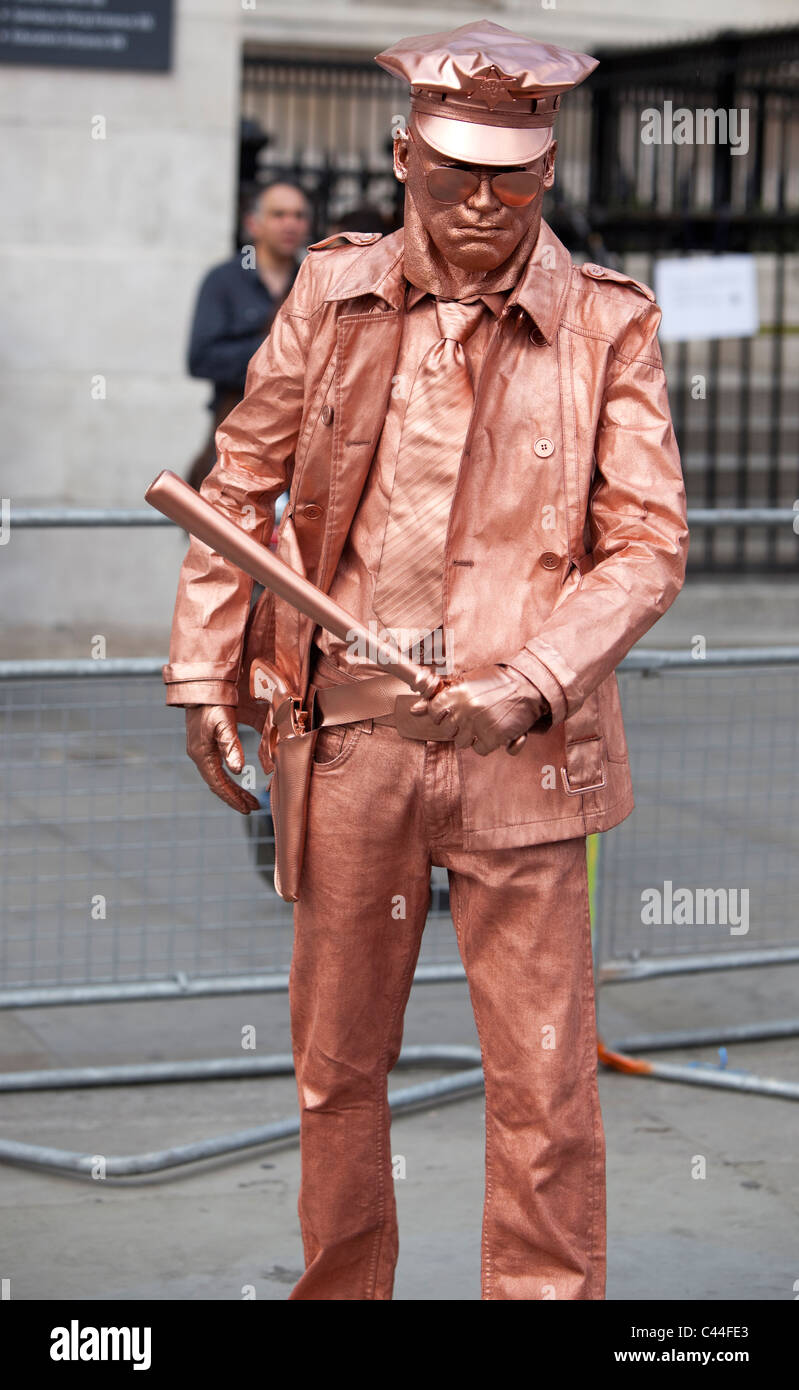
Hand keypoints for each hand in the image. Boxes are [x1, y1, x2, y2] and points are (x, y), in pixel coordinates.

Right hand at [185, 705, 260, 813]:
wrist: (201, 684)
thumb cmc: (213, 702)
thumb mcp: (225, 723)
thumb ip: (231, 746)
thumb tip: (238, 771)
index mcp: (202, 754)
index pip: (218, 784)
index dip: (233, 798)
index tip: (247, 809)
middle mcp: (199, 754)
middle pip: (217, 784)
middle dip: (235, 797)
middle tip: (252, 808)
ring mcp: (200, 749)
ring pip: (217, 777)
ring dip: (232, 789)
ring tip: (248, 798)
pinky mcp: (204, 743)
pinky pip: (216, 767)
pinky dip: (228, 777)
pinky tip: (237, 777)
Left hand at [409, 664, 547, 755]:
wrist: (530, 687)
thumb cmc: (498, 682)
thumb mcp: (468, 680)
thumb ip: (440, 694)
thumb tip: (413, 710)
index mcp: (457, 692)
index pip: (434, 713)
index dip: (443, 714)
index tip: (454, 711)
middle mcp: (465, 708)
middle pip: (447, 731)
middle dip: (459, 726)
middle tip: (474, 715)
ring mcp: (479, 724)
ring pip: (462, 743)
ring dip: (472, 736)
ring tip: (485, 721)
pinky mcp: (493, 737)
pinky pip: (479, 750)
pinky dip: (487, 743)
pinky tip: (495, 729)